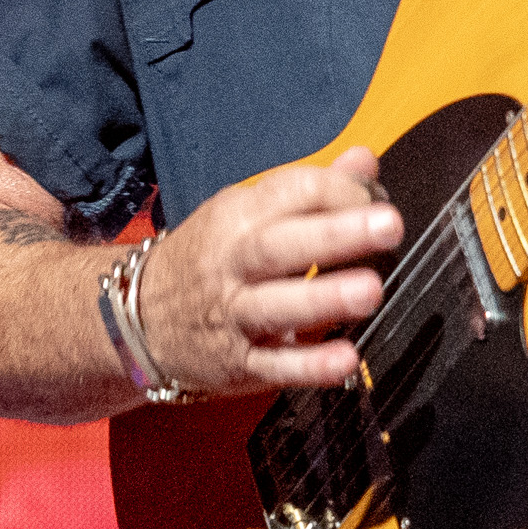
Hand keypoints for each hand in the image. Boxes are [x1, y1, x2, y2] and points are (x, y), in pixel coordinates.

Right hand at [134, 146, 402, 396]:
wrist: (138, 319)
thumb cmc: (212, 257)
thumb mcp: (247, 212)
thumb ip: (310, 190)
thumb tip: (365, 162)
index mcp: (238, 216)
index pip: (290, 192)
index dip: (340, 191)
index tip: (379, 198)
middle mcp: (233, 262)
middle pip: (280, 245)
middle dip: (335, 234)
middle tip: (389, 226)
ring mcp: (233, 314)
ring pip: (276, 305)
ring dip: (325, 298)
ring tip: (372, 291)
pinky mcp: (237, 363)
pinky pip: (274, 366)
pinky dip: (310, 366)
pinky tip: (347, 360)